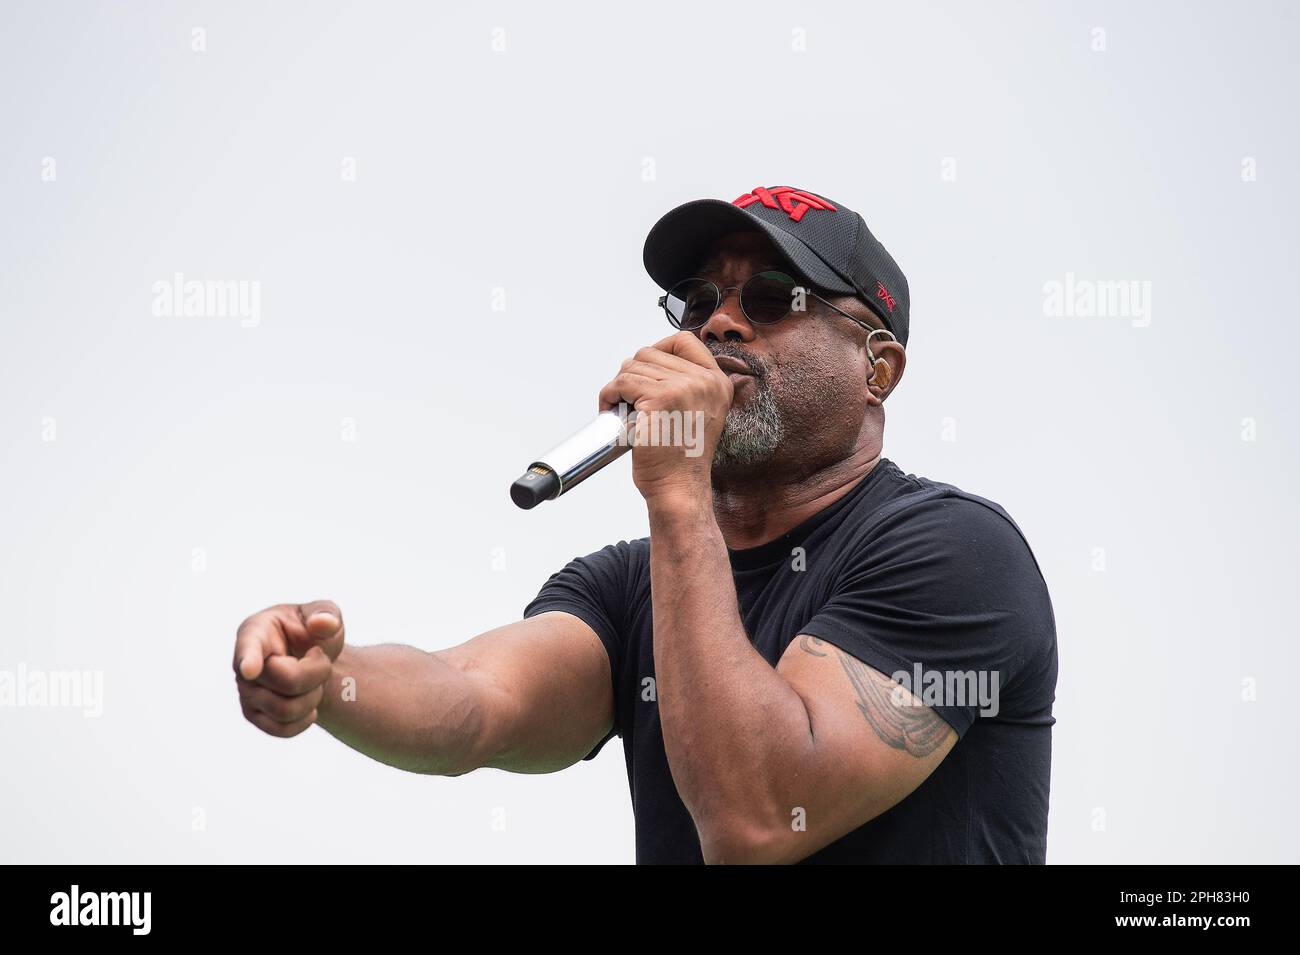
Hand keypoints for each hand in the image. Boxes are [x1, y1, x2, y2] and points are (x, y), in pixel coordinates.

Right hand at [233, 600, 344, 737]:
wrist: (311, 659)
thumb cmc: (313, 632)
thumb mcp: (324, 613)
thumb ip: (326, 613)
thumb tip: (323, 623)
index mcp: (255, 631)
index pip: (249, 648)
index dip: (249, 659)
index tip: (250, 670)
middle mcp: (242, 665)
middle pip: (287, 682)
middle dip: (317, 673)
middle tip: (321, 660)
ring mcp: (245, 693)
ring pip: (286, 710)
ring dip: (313, 697)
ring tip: (314, 680)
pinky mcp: (254, 716)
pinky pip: (282, 730)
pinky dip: (305, 720)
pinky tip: (309, 704)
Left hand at [597, 331, 732, 503]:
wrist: (678, 489)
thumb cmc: (680, 460)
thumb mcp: (697, 414)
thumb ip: (685, 386)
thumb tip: (648, 364)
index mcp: (717, 383)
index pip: (685, 341)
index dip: (659, 347)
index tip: (644, 368)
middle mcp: (705, 382)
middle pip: (651, 352)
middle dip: (632, 374)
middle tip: (628, 400)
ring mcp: (684, 388)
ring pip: (633, 366)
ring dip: (619, 387)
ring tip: (622, 410)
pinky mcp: (660, 399)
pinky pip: (621, 382)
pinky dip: (609, 396)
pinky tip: (612, 413)